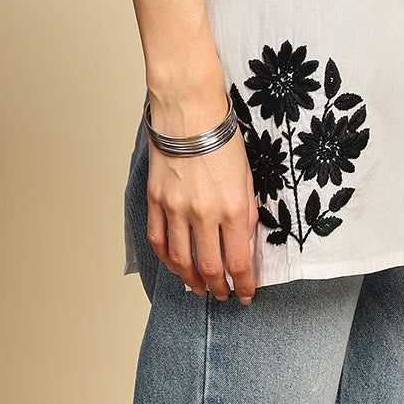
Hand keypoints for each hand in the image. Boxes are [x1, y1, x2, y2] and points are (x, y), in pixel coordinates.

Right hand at [145, 87, 259, 303]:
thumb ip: (247, 213)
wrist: (189, 107)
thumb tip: (246, 247)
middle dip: (218, 289)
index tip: (246, 294)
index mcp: (232, 206)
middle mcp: (203, 212)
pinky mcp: (156, 199)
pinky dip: (167, 259)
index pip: (238, 262)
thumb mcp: (247, 175)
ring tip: (199, 287)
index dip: (243, 285)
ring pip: (180, 261)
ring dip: (191, 281)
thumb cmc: (222, 135)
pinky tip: (176, 265)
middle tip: (224, 295)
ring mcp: (175, 207)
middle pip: (208, 269)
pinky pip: (158, 240)